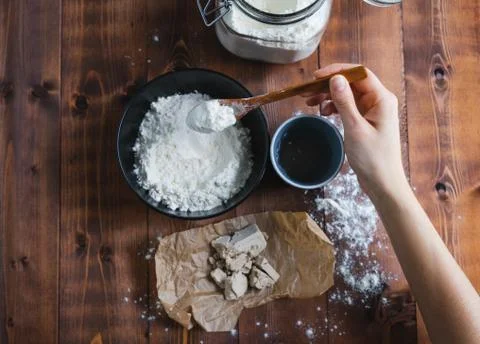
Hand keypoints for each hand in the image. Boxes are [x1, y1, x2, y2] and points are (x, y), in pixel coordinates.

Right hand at [306, 63, 406, 195]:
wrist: (382, 183)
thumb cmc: (373, 158)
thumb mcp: (355, 128)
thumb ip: (345, 102)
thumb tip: (335, 78)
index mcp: (382, 99)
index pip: (359, 73)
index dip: (337, 71)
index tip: (316, 77)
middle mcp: (379, 101)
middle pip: (351, 84)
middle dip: (329, 85)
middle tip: (308, 92)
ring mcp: (373, 111)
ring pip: (348, 95)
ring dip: (330, 97)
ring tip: (311, 103)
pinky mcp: (366, 121)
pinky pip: (348, 107)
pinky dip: (335, 107)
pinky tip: (324, 113)